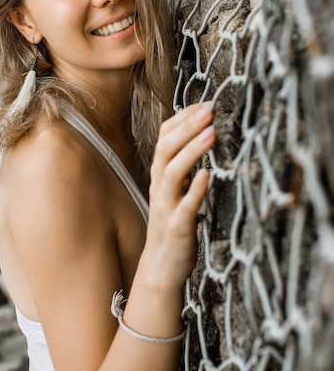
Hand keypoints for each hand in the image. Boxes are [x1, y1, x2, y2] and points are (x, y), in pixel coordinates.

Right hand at [144, 102, 214, 286]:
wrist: (160, 267)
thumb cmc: (172, 224)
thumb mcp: (174, 190)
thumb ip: (181, 166)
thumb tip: (200, 136)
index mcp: (159, 175)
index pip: (164, 137)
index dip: (182, 118)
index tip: (204, 103)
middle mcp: (159, 187)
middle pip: (166, 149)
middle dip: (187, 127)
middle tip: (209, 110)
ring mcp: (167, 206)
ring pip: (172, 173)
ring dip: (191, 151)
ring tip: (211, 134)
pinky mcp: (177, 228)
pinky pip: (184, 206)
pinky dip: (195, 190)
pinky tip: (207, 176)